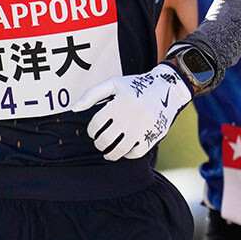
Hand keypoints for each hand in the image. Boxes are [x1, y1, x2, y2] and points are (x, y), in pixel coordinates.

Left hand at [70, 64, 191, 160]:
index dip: (91, 130)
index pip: (96, 124)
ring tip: (108, 152)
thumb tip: (74, 108)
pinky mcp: (152, 136)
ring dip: (110, 154)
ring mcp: (142, 128)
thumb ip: (92, 94)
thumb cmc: (135, 87)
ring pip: (119, 150)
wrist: (167, 88)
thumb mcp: (113, 84)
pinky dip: (127, 154)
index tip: (93, 131)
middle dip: (99, 144)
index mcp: (119, 102)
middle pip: (106, 140)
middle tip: (99, 143)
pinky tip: (124, 150)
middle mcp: (131, 116)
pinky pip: (135, 153)